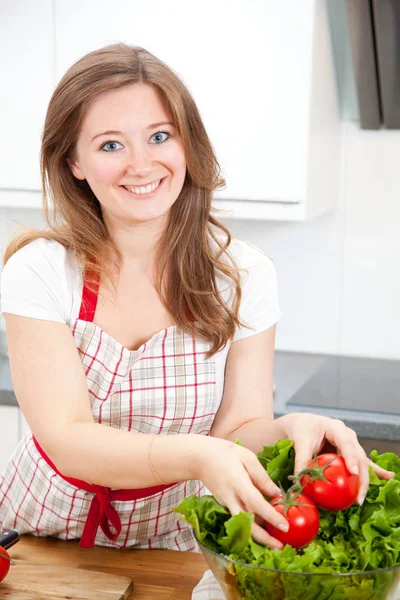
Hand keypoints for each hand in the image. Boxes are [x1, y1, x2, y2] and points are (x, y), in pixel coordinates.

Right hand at [195, 436, 288, 547]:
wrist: (199, 458)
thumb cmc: (224, 453)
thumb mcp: (247, 457)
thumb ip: (262, 476)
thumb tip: (276, 493)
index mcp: (238, 483)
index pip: (256, 503)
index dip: (270, 516)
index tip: (284, 526)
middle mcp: (231, 498)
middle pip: (247, 524)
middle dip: (264, 539)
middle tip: (280, 547)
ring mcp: (226, 503)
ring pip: (243, 525)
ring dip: (258, 536)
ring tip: (275, 542)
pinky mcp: (225, 505)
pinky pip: (240, 517)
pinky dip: (252, 525)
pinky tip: (264, 526)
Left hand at [277, 413, 394, 504]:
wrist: (302, 424)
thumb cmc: (301, 429)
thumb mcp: (300, 442)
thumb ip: (301, 460)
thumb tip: (299, 481)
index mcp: (335, 428)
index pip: (345, 443)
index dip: (351, 458)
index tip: (353, 472)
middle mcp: (347, 435)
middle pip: (358, 456)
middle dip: (360, 476)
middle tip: (357, 495)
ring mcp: (351, 444)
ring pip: (362, 462)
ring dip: (364, 480)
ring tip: (361, 498)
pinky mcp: (350, 452)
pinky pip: (363, 462)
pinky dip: (374, 471)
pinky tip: (387, 477)